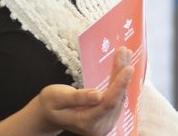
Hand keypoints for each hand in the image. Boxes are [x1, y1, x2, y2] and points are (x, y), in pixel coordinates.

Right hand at [0, 47, 135, 135]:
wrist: (50, 115)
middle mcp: (100, 125)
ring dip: (122, 74)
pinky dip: (120, 79)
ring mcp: (105, 121)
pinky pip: (117, 95)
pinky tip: (123, 65)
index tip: (128, 68)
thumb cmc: (50, 105)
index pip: (108, 103)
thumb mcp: (57, 98)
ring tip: (125, 54)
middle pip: (116, 97)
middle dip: (121, 73)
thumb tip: (98, 95)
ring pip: (119, 95)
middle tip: (125, 52)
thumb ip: (78, 98)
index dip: (119, 86)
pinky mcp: (108, 115)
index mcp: (86, 122)